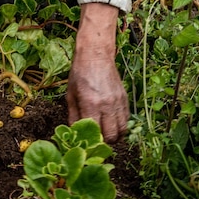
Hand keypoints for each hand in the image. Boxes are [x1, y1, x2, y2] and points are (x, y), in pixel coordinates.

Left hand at [66, 3, 128, 143]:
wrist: (96, 55)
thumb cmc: (80, 73)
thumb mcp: (71, 94)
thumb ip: (73, 115)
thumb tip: (74, 132)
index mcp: (91, 103)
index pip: (95, 133)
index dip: (92, 142)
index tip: (87, 144)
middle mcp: (107, 104)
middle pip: (112, 136)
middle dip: (105, 142)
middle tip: (98, 141)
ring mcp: (117, 101)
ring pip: (123, 130)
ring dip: (115, 136)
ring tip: (106, 134)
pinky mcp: (124, 98)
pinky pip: (127, 119)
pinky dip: (121, 125)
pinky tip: (112, 123)